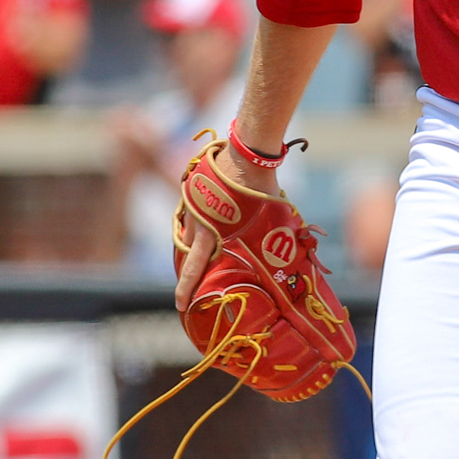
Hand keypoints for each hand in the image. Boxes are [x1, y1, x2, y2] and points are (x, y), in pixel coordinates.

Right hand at [174, 143, 278, 312]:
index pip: (193, 267)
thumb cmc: (261, 188)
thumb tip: (279, 253)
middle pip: (187, 252)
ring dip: (194, 244)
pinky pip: (190, 214)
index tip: (180, 305)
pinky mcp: (192, 190)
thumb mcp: (265, 219)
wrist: (248, 154)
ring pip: (187, 232)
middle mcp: (196, 221)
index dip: (185, 289)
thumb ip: (263, 237)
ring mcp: (192, 204)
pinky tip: (205, 225)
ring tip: (202, 255)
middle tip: (191, 285)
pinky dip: (196, 223)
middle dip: (188, 269)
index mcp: (212, 232)